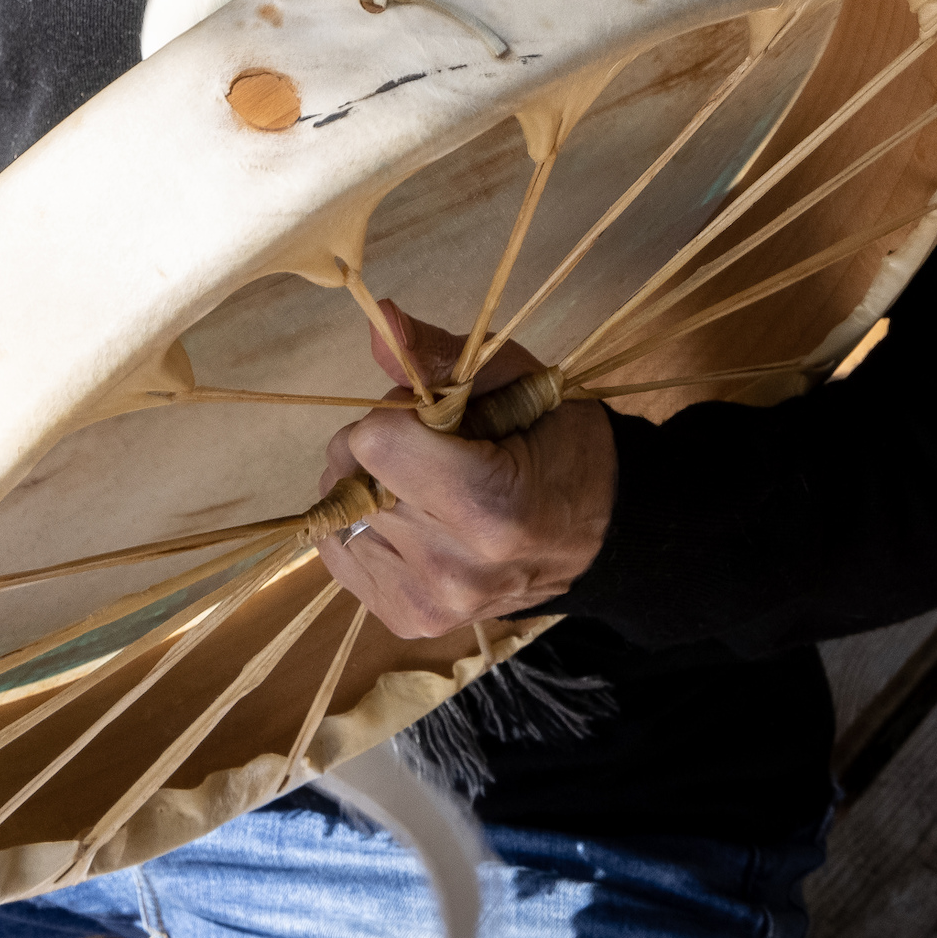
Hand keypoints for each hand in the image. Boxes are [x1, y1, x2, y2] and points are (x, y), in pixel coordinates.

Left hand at [313, 302, 615, 640]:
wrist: (598, 535)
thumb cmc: (557, 443)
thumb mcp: (512, 380)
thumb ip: (438, 355)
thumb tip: (379, 318)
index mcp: (487, 510)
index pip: (373, 443)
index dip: (396, 414)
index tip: (437, 419)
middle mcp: (452, 571)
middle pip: (351, 475)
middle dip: (380, 448)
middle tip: (439, 452)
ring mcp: (428, 604)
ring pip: (338, 513)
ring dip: (372, 488)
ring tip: (432, 488)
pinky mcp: (407, 620)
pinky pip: (340, 550)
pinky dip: (365, 523)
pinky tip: (415, 519)